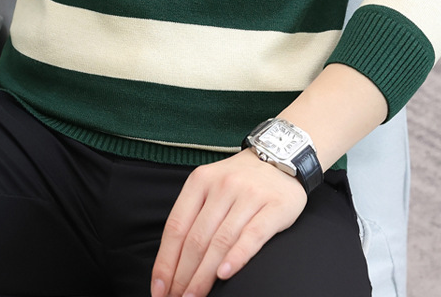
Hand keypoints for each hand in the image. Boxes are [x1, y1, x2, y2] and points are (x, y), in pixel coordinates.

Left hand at [151, 149, 307, 296]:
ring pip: (221, 241)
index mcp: (200, 181)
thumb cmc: (239, 180)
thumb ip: (193, 215)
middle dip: (183, 276)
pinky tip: (225, 274)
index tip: (159, 288)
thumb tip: (172, 262)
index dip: (166, 261)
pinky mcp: (274, 207)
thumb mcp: (210, 185)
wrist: (280, 156)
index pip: (176, 227)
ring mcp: (249, 195)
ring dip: (204, 275)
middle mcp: (222, 186)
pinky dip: (237, 257)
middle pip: (196, 239)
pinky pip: (252, 236)